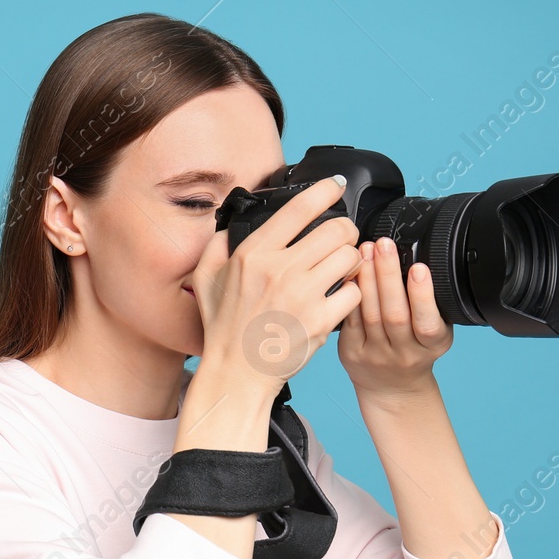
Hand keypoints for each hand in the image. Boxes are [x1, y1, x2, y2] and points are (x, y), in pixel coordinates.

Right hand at [190, 174, 363, 411]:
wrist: (236, 373)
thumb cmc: (223, 329)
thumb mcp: (204, 280)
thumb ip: (216, 247)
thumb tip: (228, 227)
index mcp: (253, 254)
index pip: (298, 209)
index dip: (325, 190)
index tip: (336, 185)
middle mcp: (280, 270)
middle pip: (337, 230)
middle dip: (345, 230)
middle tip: (341, 238)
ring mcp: (302, 296)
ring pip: (350, 257)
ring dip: (350, 259)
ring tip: (341, 267)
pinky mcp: (321, 321)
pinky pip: (354, 292)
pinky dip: (352, 291)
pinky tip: (340, 295)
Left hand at [337, 238, 453, 400]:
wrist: (393, 389)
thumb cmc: (415, 350)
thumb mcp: (434, 331)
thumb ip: (429, 304)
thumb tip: (414, 258)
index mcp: (432, 345)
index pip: (427, 322)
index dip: (423, 295)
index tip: (418, 268)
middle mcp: (404, 353)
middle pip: (394, 313)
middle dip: (389, 275)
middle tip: (384, 244)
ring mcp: (376, 355)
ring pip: (370, 314)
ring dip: (367, 278)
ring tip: (366, 250)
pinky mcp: (352, 353)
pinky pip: (350, 319)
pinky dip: (349, 294)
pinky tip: (349, 271)